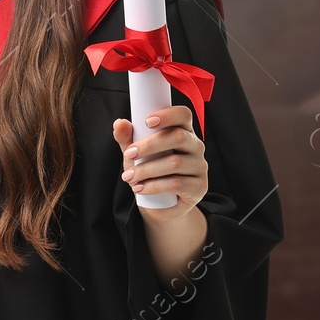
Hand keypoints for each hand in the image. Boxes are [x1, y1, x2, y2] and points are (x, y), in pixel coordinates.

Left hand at [111, 104, 207, 224]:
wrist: (159, 204)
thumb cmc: (150, 172)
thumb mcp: (135, 154)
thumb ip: (127, 138)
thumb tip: (119, 123)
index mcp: (182, 131)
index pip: (183, 115)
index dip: (168, 115)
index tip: (147, 121)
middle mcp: (195, 146)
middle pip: (178, 137)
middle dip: (149, 145)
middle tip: (129, 154)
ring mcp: (200, 167)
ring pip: (175, 163)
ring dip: (147, 170)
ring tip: (129, 177)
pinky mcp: (199, 187)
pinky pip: (177, 184)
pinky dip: (154, 186)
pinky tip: (140, 188)